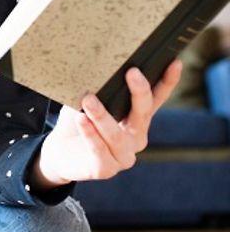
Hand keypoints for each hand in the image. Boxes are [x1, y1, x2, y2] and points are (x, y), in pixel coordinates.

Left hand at [33, 60, 181, 188]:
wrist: (58, 150)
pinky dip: (90, 134)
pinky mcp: (105, 169)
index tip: (175, 63)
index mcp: (136, 120)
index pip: (156, 100)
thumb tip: (98, 69)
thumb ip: (98, 90)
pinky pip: (99, 150)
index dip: (167, 82)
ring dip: (103, 116)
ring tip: (89, 99)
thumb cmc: (78, 121)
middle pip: (143, 114)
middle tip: (132, 72)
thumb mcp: (87, 101)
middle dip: (140, 92)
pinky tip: (82, 120)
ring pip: (117, 135)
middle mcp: (136, 138)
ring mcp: (123, 156)